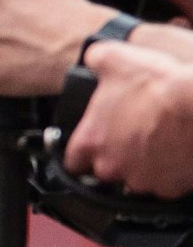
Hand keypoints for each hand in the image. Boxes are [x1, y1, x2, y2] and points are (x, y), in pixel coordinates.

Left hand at [65, 41, 192, 195]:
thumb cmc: (157, 86)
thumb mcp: (110, 58)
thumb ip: (93, 62)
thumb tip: (91, 61)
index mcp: (92, 140)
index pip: (71, 161)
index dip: (79, 155)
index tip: (88, 148)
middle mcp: (113, 166)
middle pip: (105, 171)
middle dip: (115, 157)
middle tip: (130, 136)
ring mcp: (143, 180)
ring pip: (136, 179)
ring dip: (142, 166)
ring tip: (156, 142)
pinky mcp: (171, 188)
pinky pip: (165, 185)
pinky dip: (169, 173)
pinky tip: (174, 152)